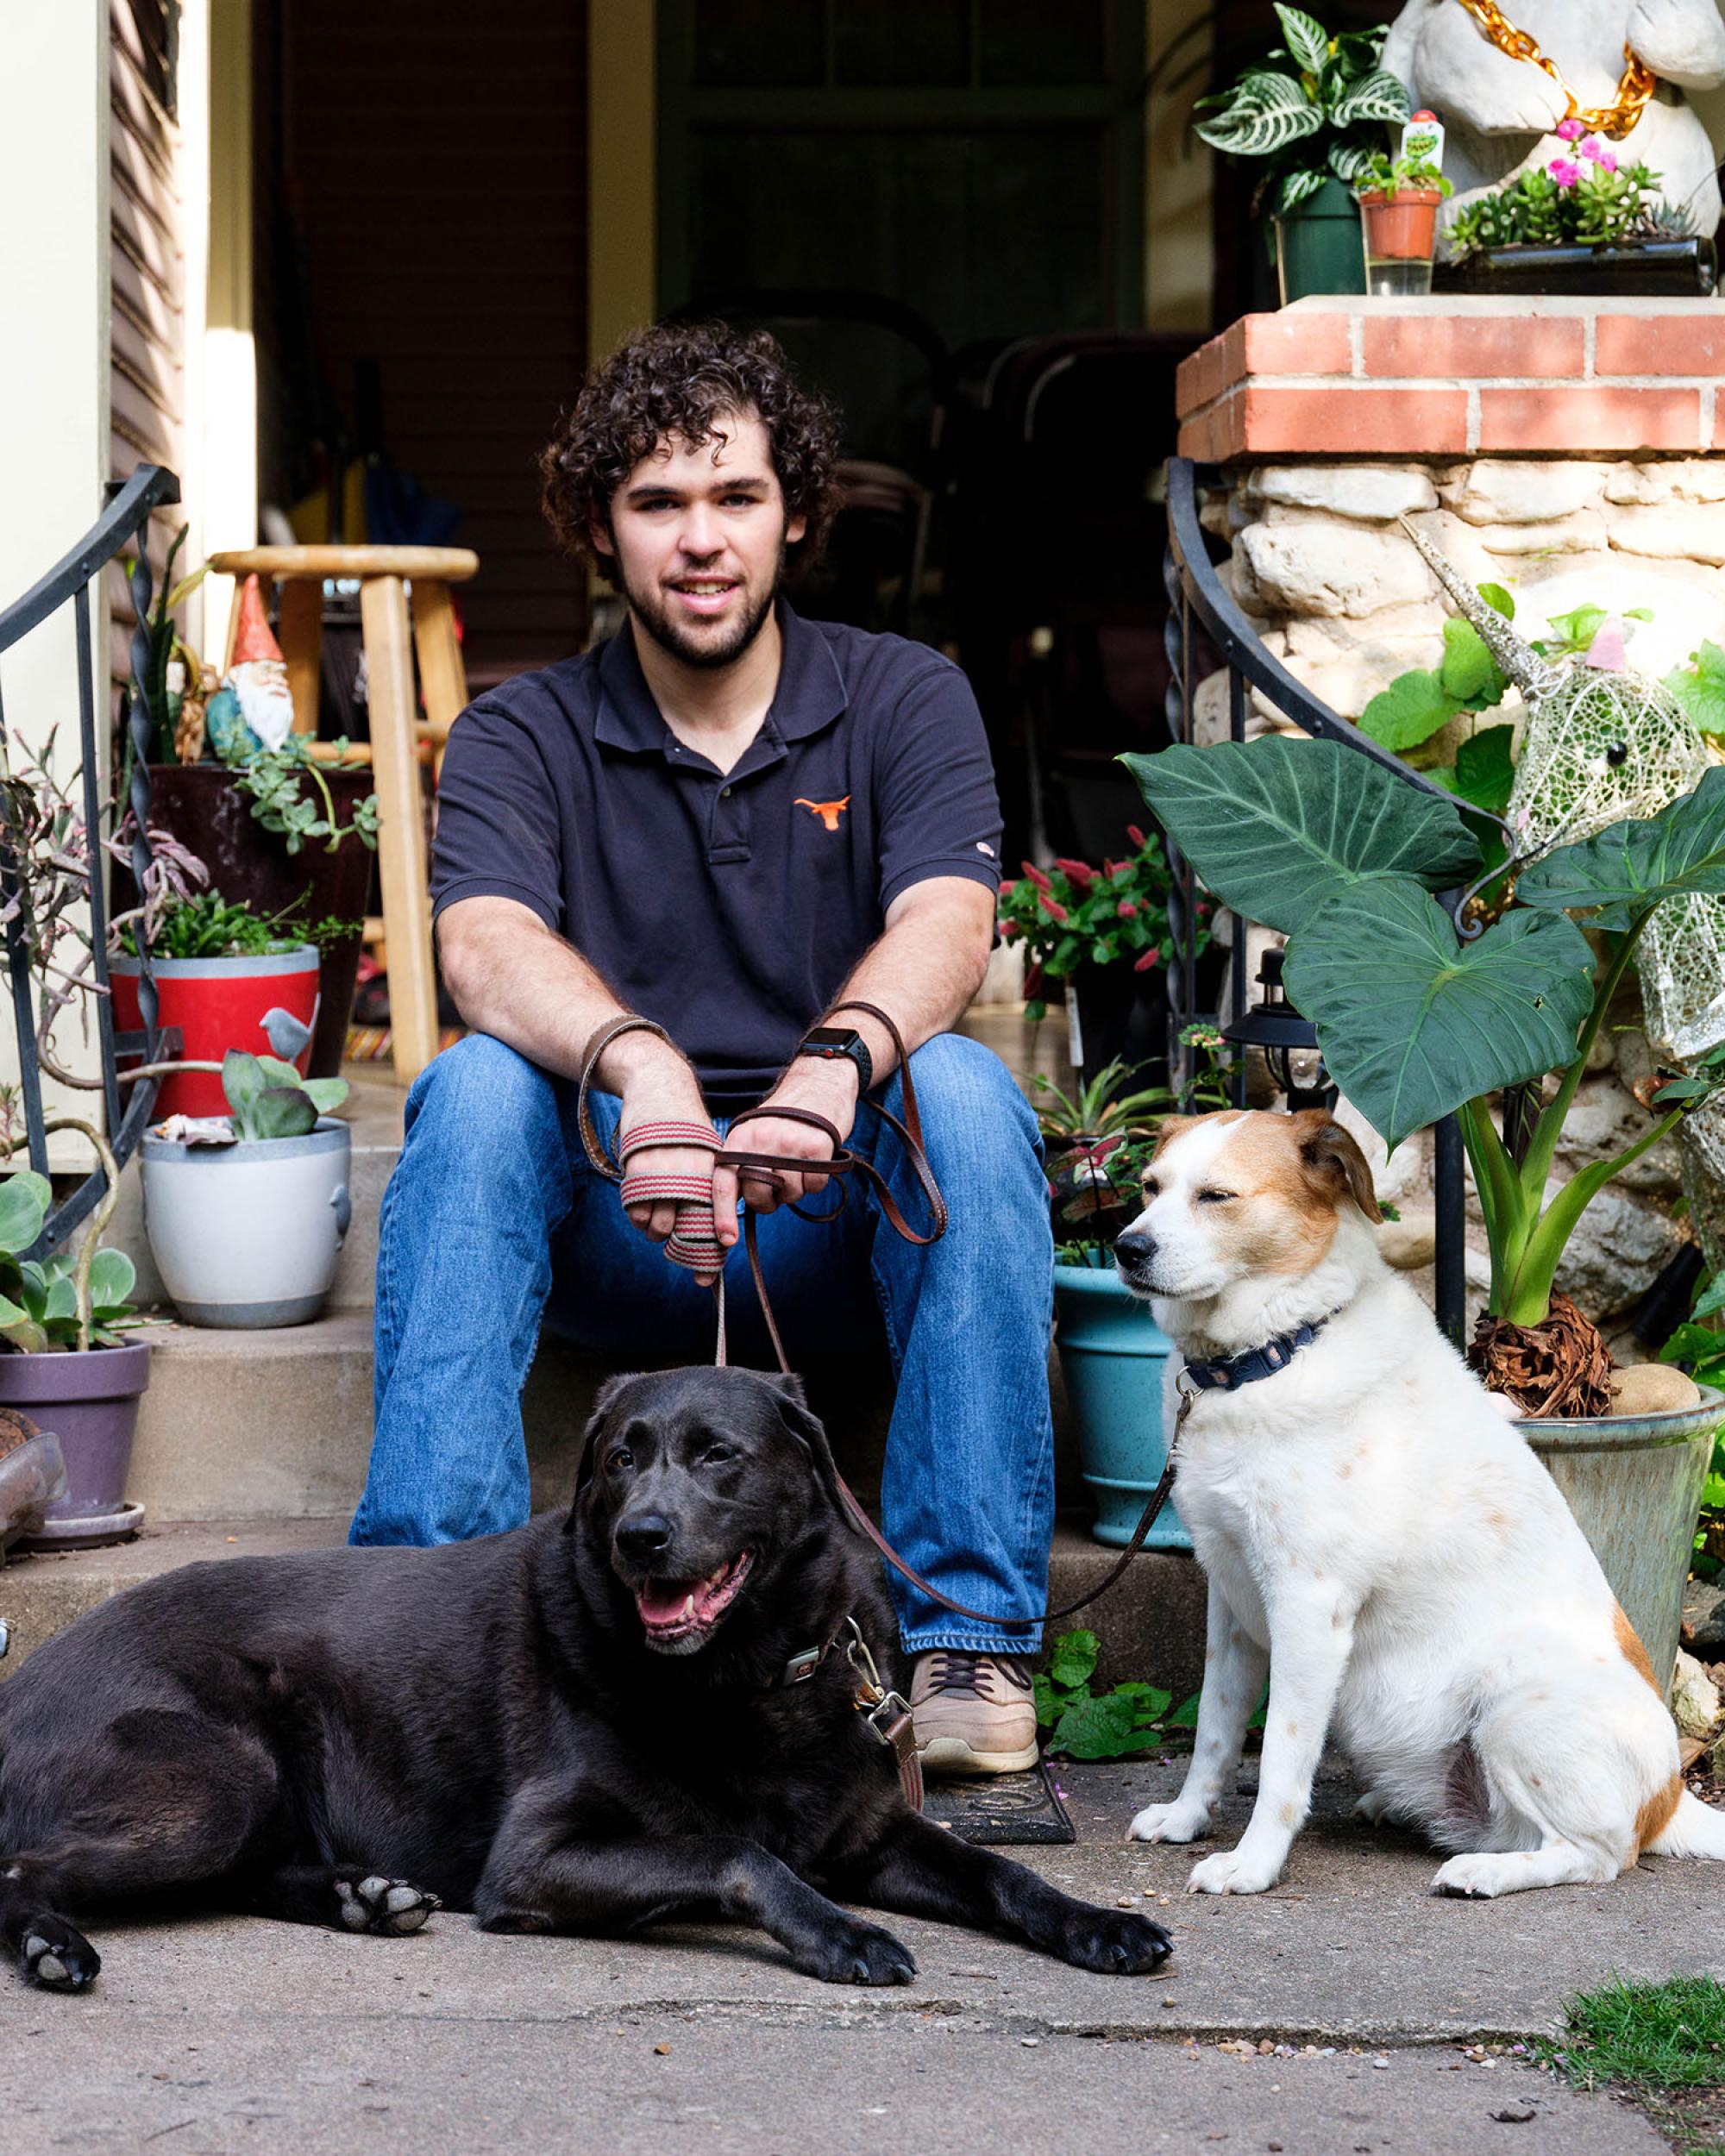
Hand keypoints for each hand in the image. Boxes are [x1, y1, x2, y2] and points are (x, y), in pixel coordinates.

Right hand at [614, 1049, 721, 1265]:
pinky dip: (636, 1216)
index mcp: (712, 1174)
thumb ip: (708, 1189)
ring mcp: (662, 1173)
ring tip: (655, 1223)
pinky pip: (634, 1208)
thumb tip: (714, 1232)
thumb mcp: (708, 1153)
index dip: (708, 1255)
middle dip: (675, 1246)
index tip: (705, 1276)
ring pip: (656, 1224)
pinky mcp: (636, 1167)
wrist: (660, 1087)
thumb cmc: (686, 1127)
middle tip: (670, 1242)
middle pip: (681, 1231)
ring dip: (654, 1231)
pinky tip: (641, 1211)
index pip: (711, 1225)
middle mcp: (690, 1176)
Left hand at [710, 1058, 860, 1248]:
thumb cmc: (785, 1116)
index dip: (722, 1214)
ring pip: (789, 1195)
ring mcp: (790, 1145)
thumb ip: (744, 1163)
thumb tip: (736, 1205)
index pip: (724, 1182)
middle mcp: (762, 1141)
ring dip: (795, 1191)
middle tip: (777, 1188)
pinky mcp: (817, 1148)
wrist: (820, 1083)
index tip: (726, 1240)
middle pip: (759, 1196)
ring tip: (797, 1167)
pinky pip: (815, 1187)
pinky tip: (814, 1162)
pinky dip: (816, 1183)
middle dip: (768, 1202)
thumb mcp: (755, 1133)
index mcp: (740, 1139)